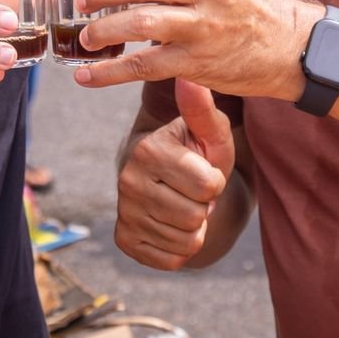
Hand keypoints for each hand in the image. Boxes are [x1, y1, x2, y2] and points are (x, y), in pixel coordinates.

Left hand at [66, 0, 318, 98]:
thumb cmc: (243, 4)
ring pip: (139, 23)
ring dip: (101, 30)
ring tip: (84, 37)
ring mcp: (204, 25)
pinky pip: (144, 67)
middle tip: (78, 3)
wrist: (290, 46)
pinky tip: (87, 76)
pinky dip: (109, 72)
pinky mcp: (200, 62)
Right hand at [115, 80, 235, 269]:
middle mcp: (127, 180)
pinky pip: (172, 261)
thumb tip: (190, 77)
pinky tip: (172, 226)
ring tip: (184, 206)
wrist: (171, 185)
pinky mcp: (125, 241)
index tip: (202, 170)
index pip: (208, 185)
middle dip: (204, 206)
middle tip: (192, 191)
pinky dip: (181, 249)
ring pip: (187, 241)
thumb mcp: (209, 134)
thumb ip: (203, 110)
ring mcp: (123, 212)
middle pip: (196, 215)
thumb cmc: (198, 155)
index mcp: (148, 149)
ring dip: (195, 228)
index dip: (215, 181)